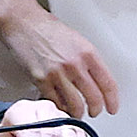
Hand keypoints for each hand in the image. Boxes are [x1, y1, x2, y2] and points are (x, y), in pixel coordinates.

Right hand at [0, 0, 120, 118]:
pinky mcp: (41, 80)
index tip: (112, 107)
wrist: (24, 23)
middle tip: (95, 111)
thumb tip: (97, 81)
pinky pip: (56, 102)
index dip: (112, 100)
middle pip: (94, 98)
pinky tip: (62, 106)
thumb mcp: (78, 41)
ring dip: (78, 113)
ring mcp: (58, 74)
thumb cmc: (48, 29)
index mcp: (88, 53)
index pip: (108, 83)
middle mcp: (75, 64)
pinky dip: (61, 108)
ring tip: (78, 112)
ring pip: (75, 105)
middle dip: (96, 109)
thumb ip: (88, 61)